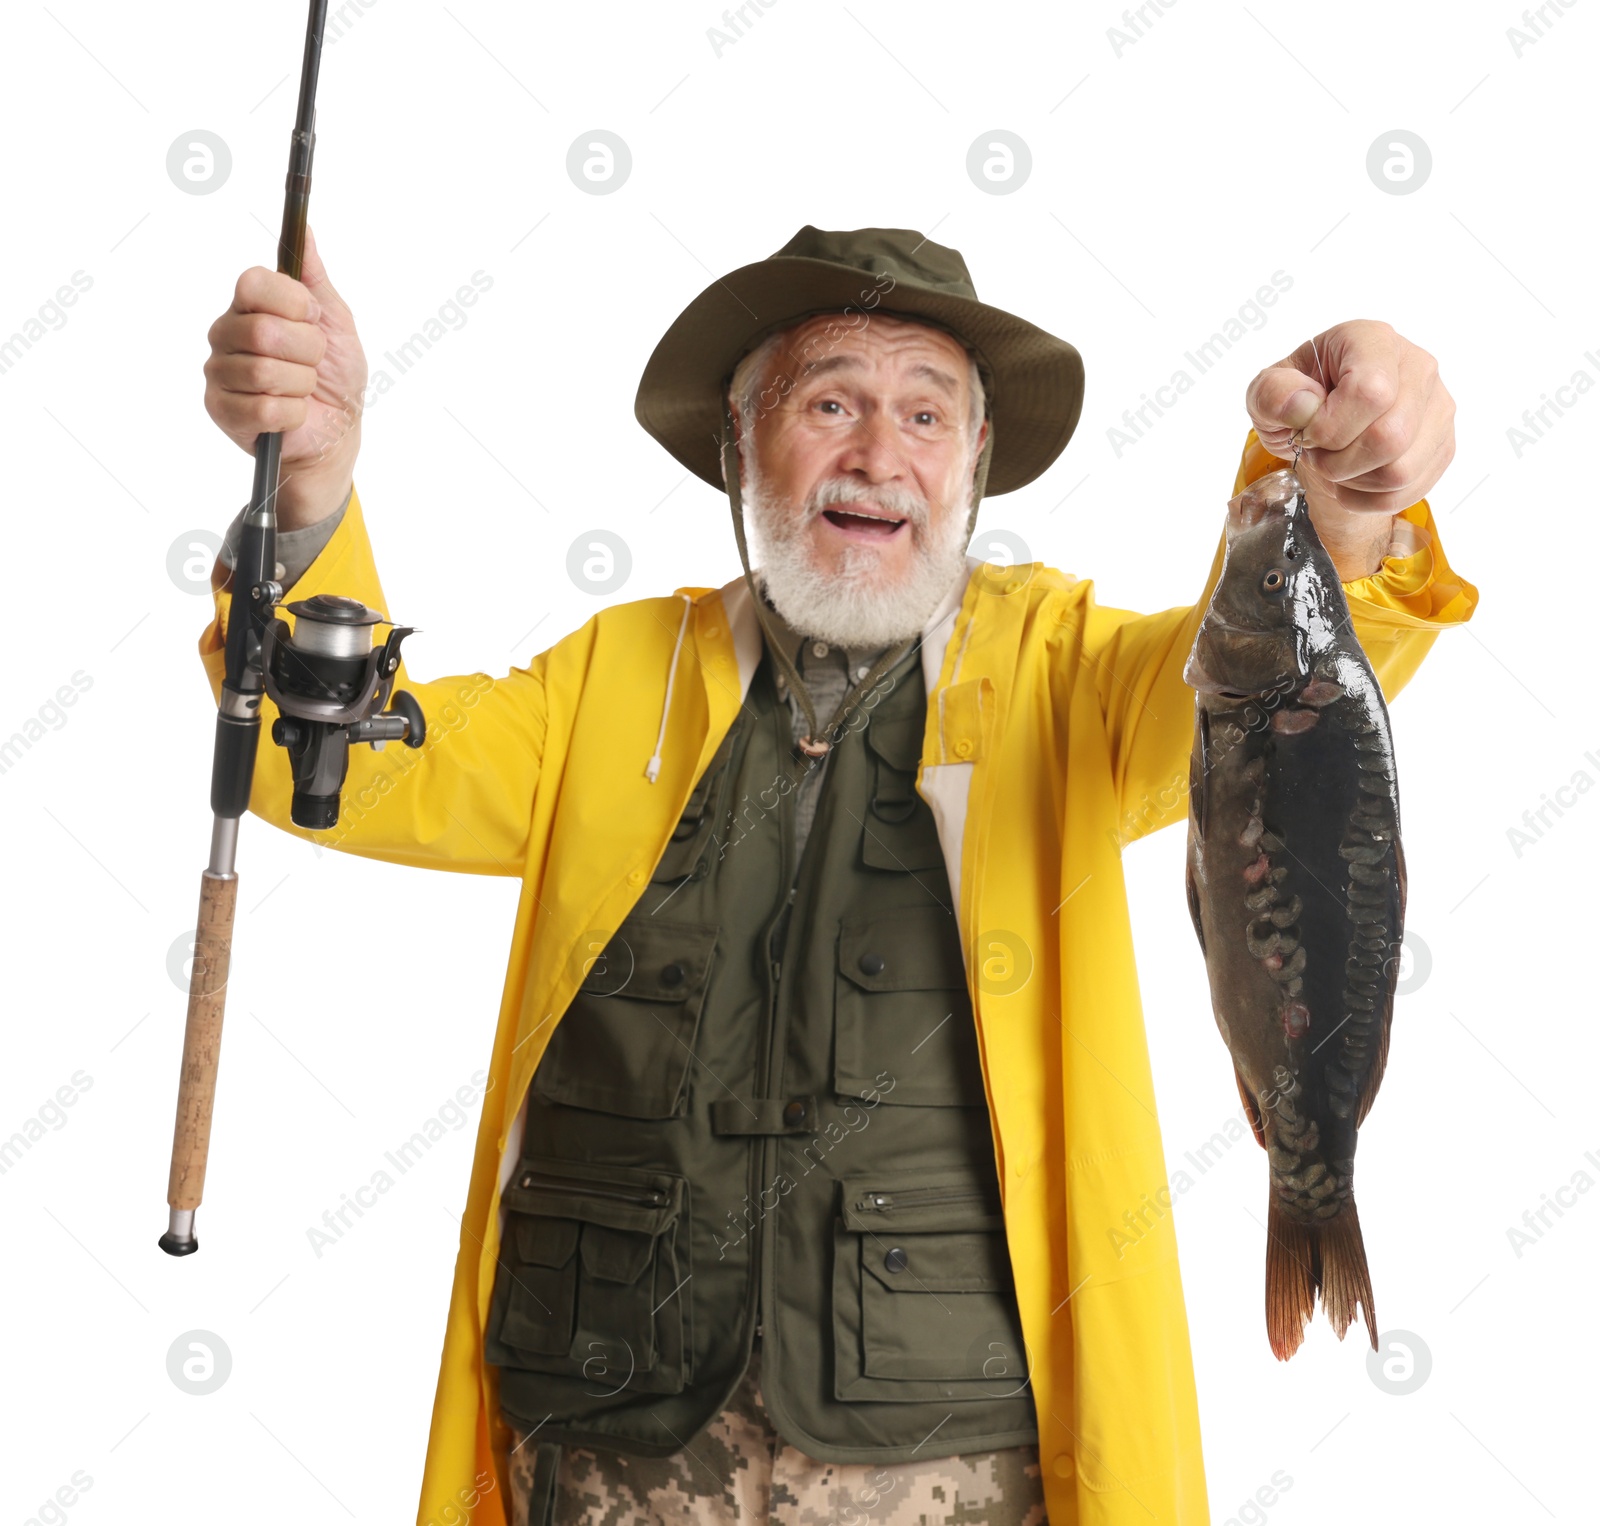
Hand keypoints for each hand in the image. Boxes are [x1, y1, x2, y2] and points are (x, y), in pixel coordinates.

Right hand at [203, 224, 367, 529]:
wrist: (336, 432)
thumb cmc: (335, 377)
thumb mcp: (335, 323)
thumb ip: (314, 279)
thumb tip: (303, 230)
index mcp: (250, 305)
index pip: (254, 283)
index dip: (295, 305)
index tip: (313, 320)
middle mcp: (227, 333)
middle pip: (263, 330)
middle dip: (307, 351)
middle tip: (313, 362)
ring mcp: (220, 372)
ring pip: (265, 372)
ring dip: (301, 384)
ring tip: (303, 389)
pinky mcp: (222, 410)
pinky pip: (266, 408)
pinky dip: (292, 413)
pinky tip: (292, 413)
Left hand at [1245, 320, 1455, 577]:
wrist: (1320, 421)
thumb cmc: (1298, 400)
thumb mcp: (1267, 392)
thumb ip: (1273, 394)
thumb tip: (1304, 405)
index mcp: (1372, 340)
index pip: (1370, 392)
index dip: (1331, 427)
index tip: (1308, 432)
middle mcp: (1417, 366)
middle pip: (1390, 437)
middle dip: (1339, 462)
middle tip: (1317, 454)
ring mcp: (1437, 405)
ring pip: (1402, 470)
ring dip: (1354, 482)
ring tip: (1335, 465)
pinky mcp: (1442, 442)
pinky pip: (1410, 489)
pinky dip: (1371, 499)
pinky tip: (1352, 481)